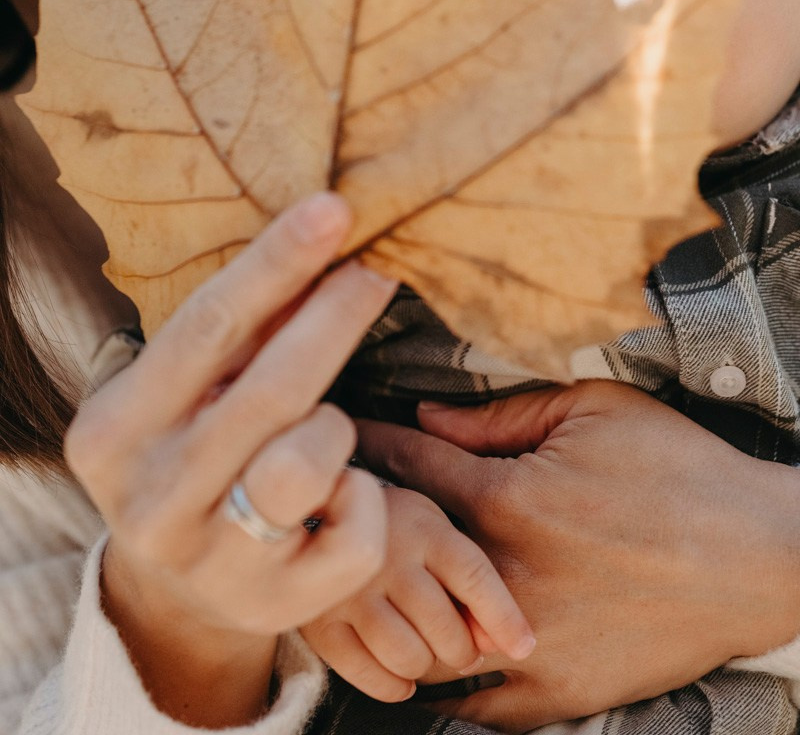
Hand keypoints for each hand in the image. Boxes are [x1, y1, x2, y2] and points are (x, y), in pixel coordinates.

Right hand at [66, 193, 395, 727]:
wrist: (173, 593)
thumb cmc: (188, 457)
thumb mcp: (187, 397)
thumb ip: (241, 335)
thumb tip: (320, 238)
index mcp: (116, 431)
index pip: (205, 328)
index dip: (276, 264)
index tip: (333, 209)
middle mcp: (152, 498)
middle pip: (269, 390)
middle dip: (336, 318)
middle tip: (378, 269)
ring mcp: (210, 560)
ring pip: (311, 464)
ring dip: (335, 430)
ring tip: (321, 432)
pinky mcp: (272, 606)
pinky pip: (356, 534)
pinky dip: (364, 498)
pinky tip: (339, 495)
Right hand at [302, 485, 535, 701]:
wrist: (315, 510)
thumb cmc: (393, 524)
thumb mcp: (434, 528)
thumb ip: (469, 578)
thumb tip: (500, 642)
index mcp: (423, 527)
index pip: (474, 576)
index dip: (503, 617)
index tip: (524, 645)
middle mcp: (388, 556)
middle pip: (445, 628)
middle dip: (463, 650)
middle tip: (460, 646)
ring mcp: (351, 590)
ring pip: (409, 657)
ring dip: (426, 666)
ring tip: (424, 649)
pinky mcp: (320, 621)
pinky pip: (369, 675)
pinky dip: (392, 685)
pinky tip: (398, 671)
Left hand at [358, 380, 799, 731]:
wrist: (759, 553)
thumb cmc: (677, 467)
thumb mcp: (593, 410)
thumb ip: (499, 415)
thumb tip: (426, 416)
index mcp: (508, 498)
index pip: (407, 467)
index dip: (365, 448)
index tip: (334, 442)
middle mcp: (505, 576)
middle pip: (396, 559)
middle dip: (362, 531)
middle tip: (335, 515)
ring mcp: (528, 644)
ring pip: (419, 640)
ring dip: (390, 614)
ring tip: (365, 591)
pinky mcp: (558, 693)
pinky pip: (475, 709)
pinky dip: (443, 687)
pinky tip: (420, 664)